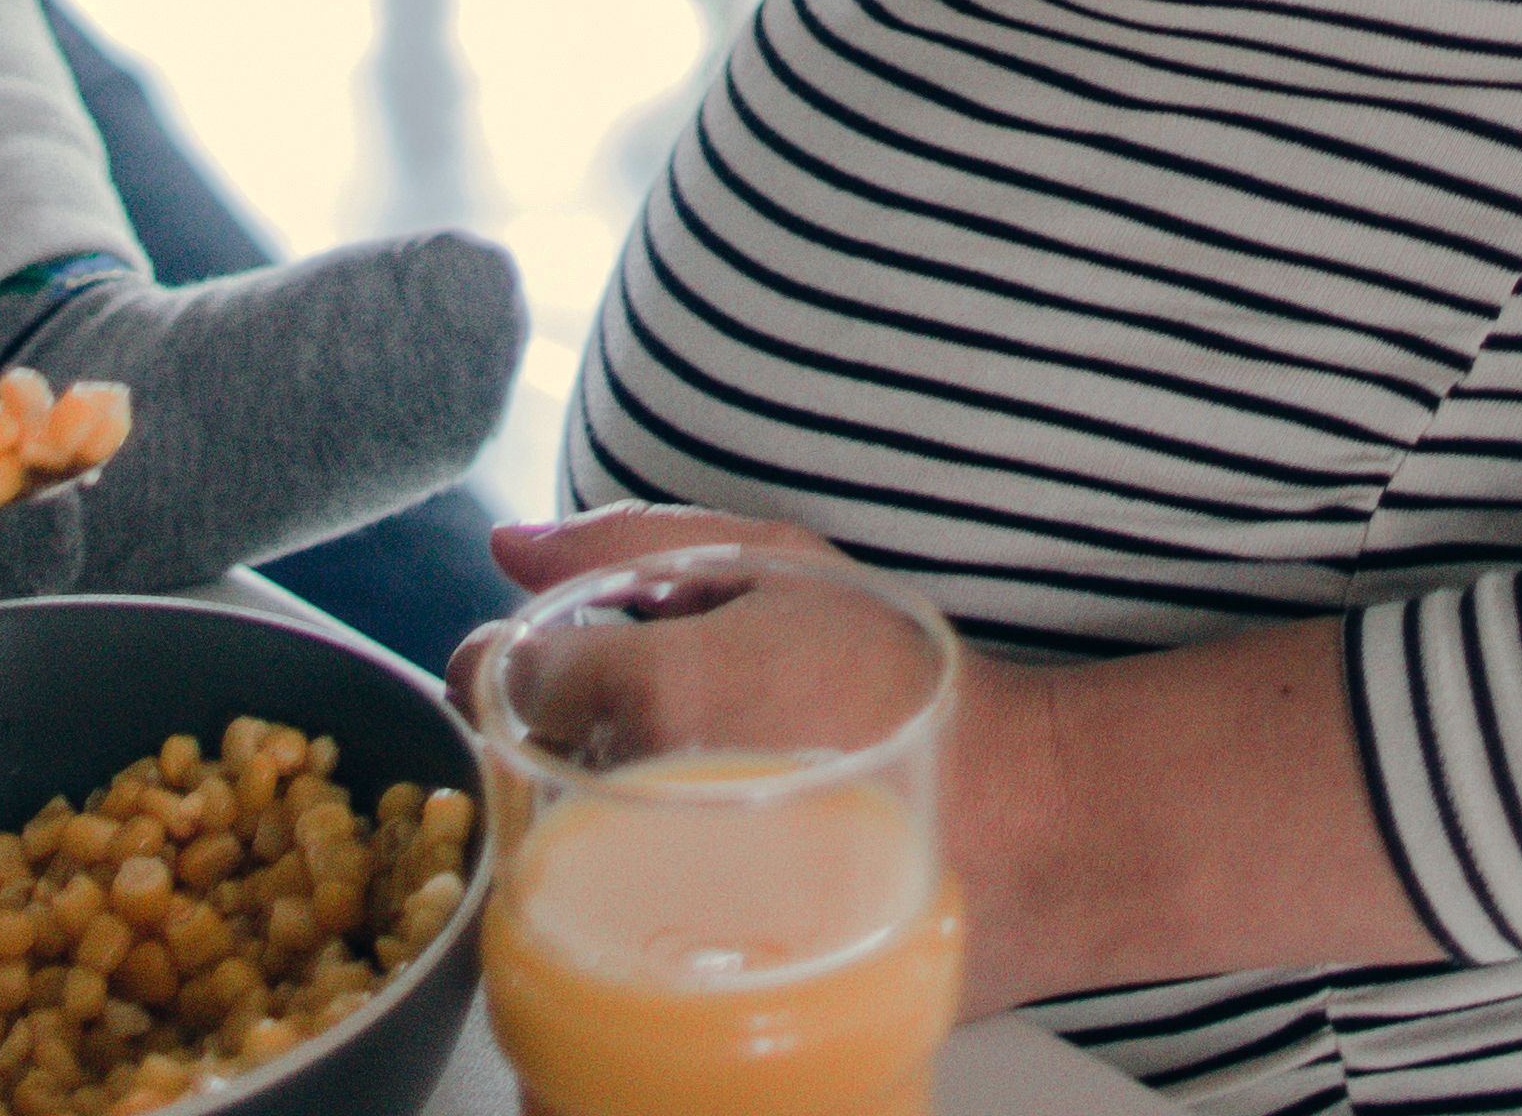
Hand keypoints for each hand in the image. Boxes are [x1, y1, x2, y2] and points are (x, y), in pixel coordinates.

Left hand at [467, 513, 1420, 1011]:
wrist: (1027, 832)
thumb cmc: (912, 691)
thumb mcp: (783, 566)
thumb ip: (633, 543)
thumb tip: (511, 544)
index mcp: (652, 693)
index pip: (495, 671)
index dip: (531, 658)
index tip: (586, 664)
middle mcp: (636, 804)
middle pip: (509, 768)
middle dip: (557, 738)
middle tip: (652, 731)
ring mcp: (655, 906)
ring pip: (545, 855)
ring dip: (587, 818)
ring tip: (688, 801)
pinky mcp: (682, 979)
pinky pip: (601, 934)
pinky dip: (624, 898)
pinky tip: (701, 869)